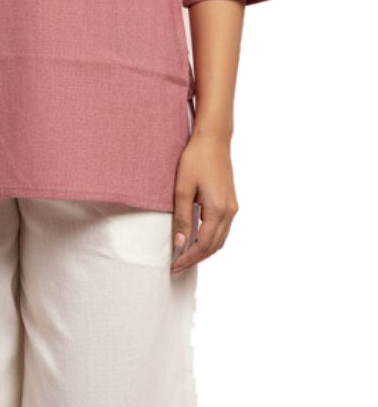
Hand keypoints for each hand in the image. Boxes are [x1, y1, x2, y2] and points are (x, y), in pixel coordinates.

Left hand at [170, 130, 237, 271]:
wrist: (213, 140)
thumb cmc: (195, 160)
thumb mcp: (182, 189)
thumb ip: (182, 218)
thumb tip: (180, 244)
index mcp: (218, 210)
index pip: (203, 244)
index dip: (188, 258)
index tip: (173, 266)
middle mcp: (229, 211)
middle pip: (214, 246)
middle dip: (195, 259)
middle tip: (176, 266)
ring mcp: (233, 207)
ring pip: (221, 239)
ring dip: (204, 251)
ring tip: (185, 257)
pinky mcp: (231, 202)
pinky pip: (222, 229)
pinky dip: (210, 240)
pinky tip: (196, 241)